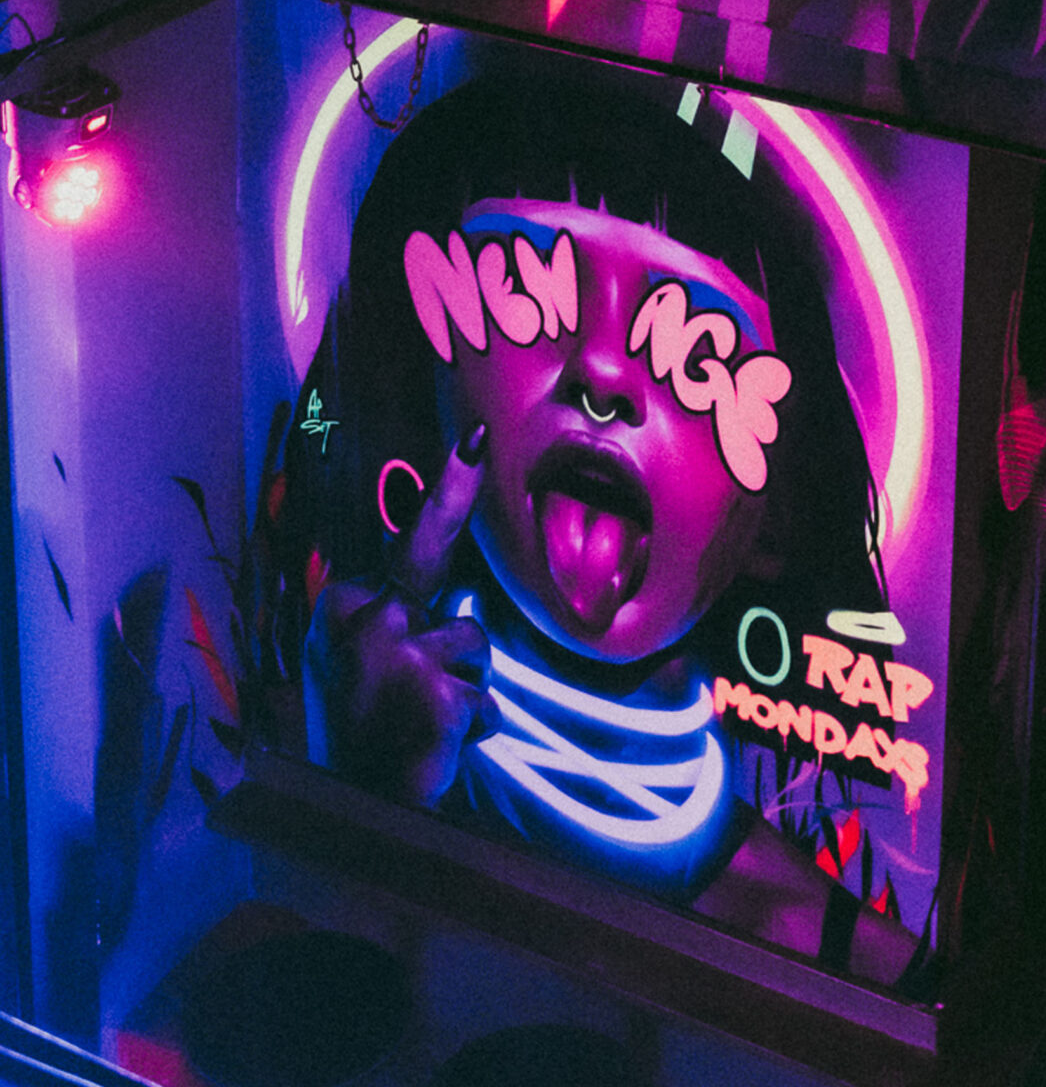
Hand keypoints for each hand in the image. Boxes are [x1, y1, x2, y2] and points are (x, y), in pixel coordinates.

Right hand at [304, 423, 492, 807]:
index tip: (472, 440)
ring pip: (474, 646)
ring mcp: (398, 653)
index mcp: (340, 611)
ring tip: (422, 729)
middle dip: (453, 488)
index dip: (448, 492)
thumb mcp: (360, 673)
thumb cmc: (361, 745)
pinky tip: (435, 752)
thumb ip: (397, 626)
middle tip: (476, 437)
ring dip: (465, 690)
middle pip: (433, 561)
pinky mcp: (435, 692)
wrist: (348, 830)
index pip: (407, 546)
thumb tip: (450, 596)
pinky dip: (472, 728)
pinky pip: (484, 699)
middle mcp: (363, 620)